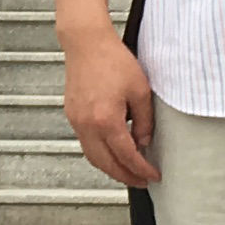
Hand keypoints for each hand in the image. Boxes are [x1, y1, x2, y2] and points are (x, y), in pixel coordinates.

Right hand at [61, 23, 159, 186]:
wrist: (86, 42)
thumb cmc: (112, 59)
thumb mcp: (140, 90)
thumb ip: (144, 120)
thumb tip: (143, 141)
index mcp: (106, 120)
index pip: (127, 156)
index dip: (142, 169)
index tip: (153, 175)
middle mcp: (87, 125)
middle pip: (106, 164)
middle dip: (125, 177)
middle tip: (141, 181)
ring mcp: (76, 121)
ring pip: (93, 157)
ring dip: (110, 168)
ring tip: (128, 171)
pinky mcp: (72, 115)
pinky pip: (85, 144)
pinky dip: (100, 154)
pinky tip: (112, 151)